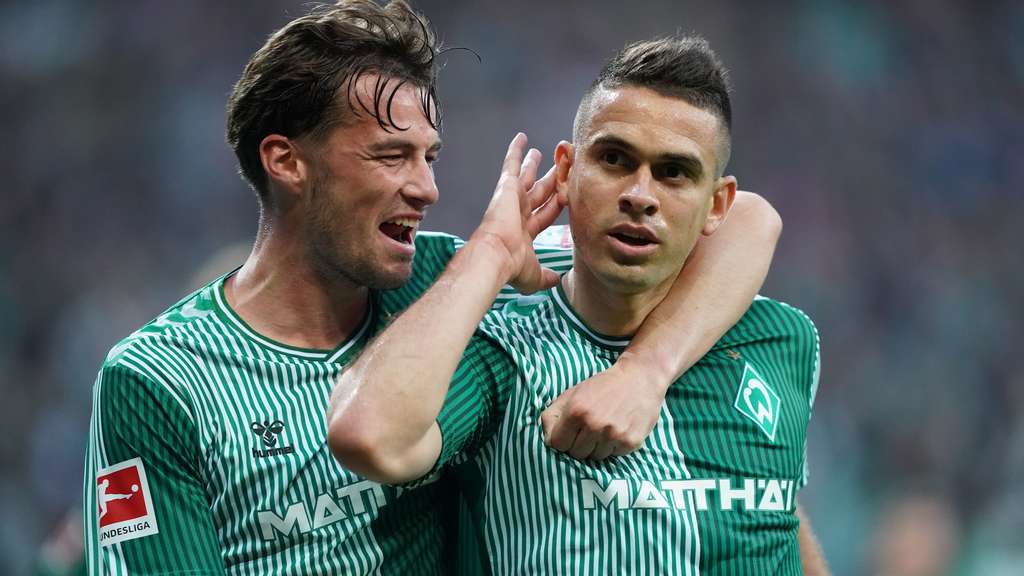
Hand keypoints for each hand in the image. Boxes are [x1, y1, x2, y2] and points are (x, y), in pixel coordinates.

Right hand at [470, 133, 564, 293]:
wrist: (495, 256)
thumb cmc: (511, 267)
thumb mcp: (535, 275)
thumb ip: (547, 276)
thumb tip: (559, 280)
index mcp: (524, 232)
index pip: (545, 213)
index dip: (556, 204)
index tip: (564, 195)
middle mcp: (518, 213)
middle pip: (540, 192)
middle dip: (550, 180)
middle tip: (558, 167)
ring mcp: (512, 199)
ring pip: (529, 177)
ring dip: (535, 164)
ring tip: (541, 151)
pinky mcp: (506, 187)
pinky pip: (512, 164)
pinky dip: (516, 151)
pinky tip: (522, 138)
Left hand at [541, 357, 670, 459]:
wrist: (639, 378)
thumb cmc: (602, 386)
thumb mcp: (572, 393)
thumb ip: (553, 415)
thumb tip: (546, 439)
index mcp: (576, 411)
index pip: (557, 444)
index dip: (561, 440)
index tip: (569, 434)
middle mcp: (595, 424)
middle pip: (575, 454)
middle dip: (579, 444)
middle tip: (588, 430)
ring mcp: (614, 435)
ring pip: (595, 457)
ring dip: (597, 447)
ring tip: (604, 428)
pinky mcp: (631, 442)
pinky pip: (614, 456)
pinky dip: (613, 446)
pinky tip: (617, 429)